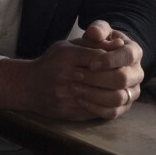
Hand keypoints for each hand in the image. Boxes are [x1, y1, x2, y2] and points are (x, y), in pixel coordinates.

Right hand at [0, 21, 142, 120]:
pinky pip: (95, 110)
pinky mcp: (68, 111)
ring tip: (124, 89)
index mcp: (67, 56)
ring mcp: (66, 96)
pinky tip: (113, 100)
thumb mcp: (68, 45)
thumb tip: (119, 43)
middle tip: (128, 76)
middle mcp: (66, 75)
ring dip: (117, 93)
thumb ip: (92, 43)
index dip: (114, 59)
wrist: (27, 86)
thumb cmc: (51, 62)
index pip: (99, 56)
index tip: (121, 59)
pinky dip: (108, 106)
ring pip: (102, 97)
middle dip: (119, 76)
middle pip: (103, 77)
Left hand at [69, 20, 143, 118]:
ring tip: (76, 88)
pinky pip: (113, 112)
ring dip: (95, 94)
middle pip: (123, 79)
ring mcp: (133, 91)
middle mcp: (137, 73)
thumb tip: (95, 33)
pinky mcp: (124, 106)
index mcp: (134, 52)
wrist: (102, 61)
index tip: (90, 63)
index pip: (127, 56)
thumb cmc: (101, 44)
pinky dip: (96, 108)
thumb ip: (98, 29)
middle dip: (98, 78)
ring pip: (119, 98)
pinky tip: (80, 100)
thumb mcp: (100, 32)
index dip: (109, 60)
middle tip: (77, 75)